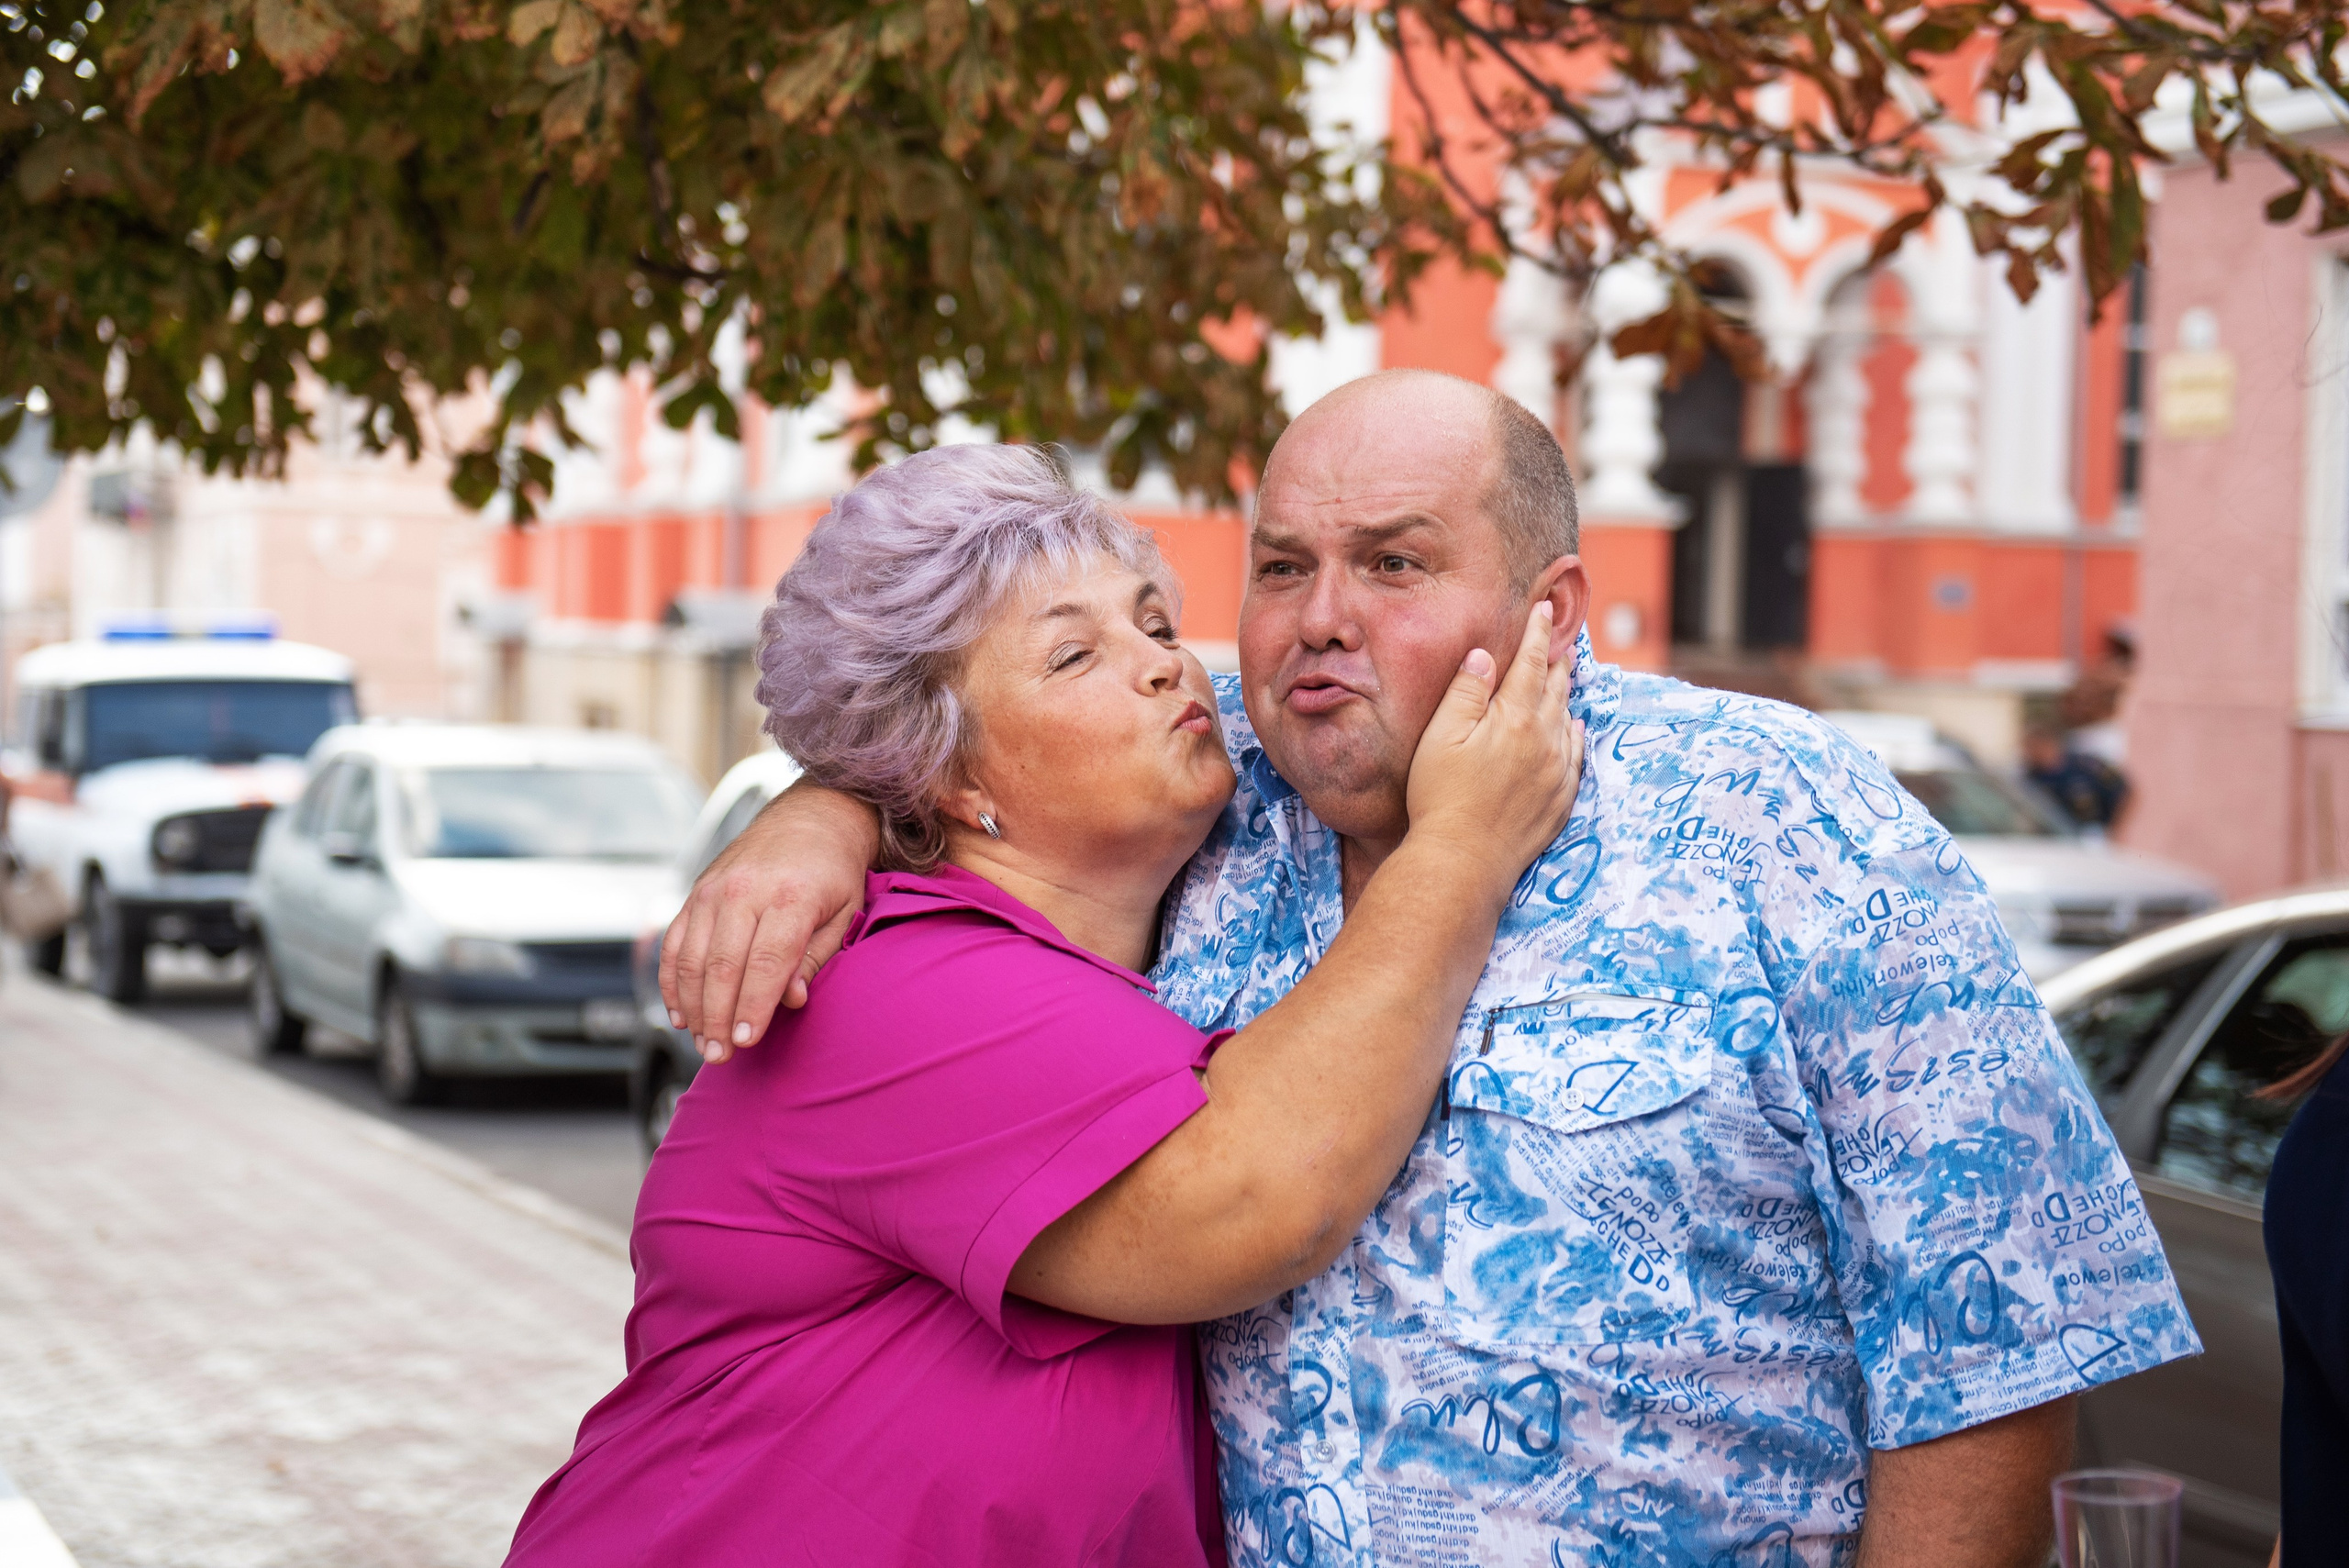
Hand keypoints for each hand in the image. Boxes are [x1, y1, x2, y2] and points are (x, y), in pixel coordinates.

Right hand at [657, 782, 877, 1062]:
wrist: (812, 815)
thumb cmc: (834, 870)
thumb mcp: (845, 912)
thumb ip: (816, 956)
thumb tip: (790, 999)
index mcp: (791, 896)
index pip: (766, 962)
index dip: (753, 1006)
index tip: (745, 1041)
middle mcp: (745, 890)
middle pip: (723, 965)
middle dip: (717, 1017)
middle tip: (718, 1056)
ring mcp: (715, 889)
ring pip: (693, 958)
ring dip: (692, 1007)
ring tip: (701, 1044)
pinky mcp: (697, 891)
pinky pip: (675, 942)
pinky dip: (672, 980)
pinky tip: (679, 1013)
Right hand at [1403, 600, 1582, 892]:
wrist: (1464, 860)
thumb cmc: (1441, 797)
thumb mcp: (1442, 736)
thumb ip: (1466, 692)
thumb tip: (1484, 656)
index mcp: (1514, 718)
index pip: (1531, 662)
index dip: (1538, 632)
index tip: (1545, 609)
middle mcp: (1544, 739)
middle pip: (1555, 687)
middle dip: (1556, 659)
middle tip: (1560, 639)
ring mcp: (1556, 771)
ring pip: (1567, 718)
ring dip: (1566, 694)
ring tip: (1565, 677)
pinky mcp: (1560, 799)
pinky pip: (1575, 756)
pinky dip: (1574, 735)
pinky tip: (1573, 728)